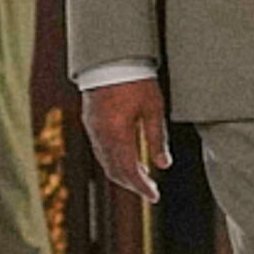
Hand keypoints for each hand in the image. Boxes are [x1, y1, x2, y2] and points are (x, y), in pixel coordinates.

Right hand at [83, 74, 166, 199]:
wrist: (111, 57)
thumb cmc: (136, 80)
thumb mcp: (153, 109)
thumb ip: (158, 138)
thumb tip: (164, 165)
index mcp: (117, 134)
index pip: (129, 171)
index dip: (142, 187)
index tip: (154, 196)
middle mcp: (101, 135)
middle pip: (114, 170)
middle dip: (132, 184)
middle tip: (149, 191)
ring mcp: (93, 128)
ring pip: (105, 161)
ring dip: (122, 173)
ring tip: (141, 177)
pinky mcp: (90, 120)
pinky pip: (100, 149)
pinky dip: (113, 159)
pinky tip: (126, 157)